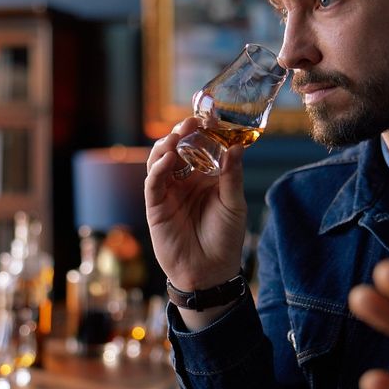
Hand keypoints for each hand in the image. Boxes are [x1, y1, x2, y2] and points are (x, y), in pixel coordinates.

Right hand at [144, 118, 246, 292]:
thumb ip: (232, 176)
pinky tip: (169, 159)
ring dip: (166, 146)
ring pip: (160, 161)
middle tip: (190, 123)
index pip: (199, 148)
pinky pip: (153, 183)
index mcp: (205, 177)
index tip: (208, 116)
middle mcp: (185, 181)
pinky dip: (158, 168)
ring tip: (177, 137)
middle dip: (181, 133)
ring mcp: (168, 193)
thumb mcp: (234, 204)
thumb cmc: (225, 239)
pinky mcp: (155, 207)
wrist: (211, 272)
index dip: (201, 132)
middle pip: (177, 149)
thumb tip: (236, 147)